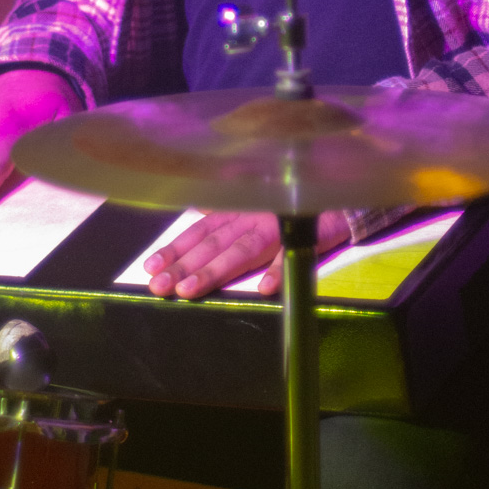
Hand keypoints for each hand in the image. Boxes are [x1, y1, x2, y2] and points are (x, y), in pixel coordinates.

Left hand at [144, 209, 349, 299]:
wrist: (337, 196)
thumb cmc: (291, 202)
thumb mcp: (255, 201)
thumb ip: (228, 211)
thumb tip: (196, 214)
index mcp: (237, 211)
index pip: (200, 231)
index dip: (175, 249)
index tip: (151, 268)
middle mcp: (251, 217)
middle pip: (213, 245)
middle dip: (184, 266)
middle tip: (158, 288)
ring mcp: (277, 228)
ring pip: (241, 252)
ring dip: (215, 271)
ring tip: (189, 292)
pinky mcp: (306, 238)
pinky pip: (291, 257)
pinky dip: (278, 272)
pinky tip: (264, 290)